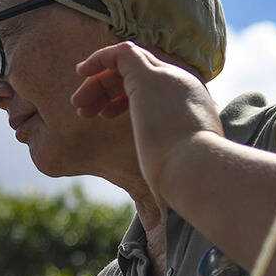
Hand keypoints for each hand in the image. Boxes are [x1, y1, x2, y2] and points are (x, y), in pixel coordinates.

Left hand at [72, 41, 223, 199]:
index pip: (157, 85)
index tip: (105, 115)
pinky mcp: (148, 77)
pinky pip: (121, 52)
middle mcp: (183, 85)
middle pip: (140, 70)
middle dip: (108, 87)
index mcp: (193, 105)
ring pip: (127, 62)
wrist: (196, 171)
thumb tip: (160, 223)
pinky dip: (99, 58)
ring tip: (80, 106)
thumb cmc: (188, 183)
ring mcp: (167, 79)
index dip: (125, 96)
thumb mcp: (177, 177)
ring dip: (98, 80)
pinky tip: (81, 71)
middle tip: (85, 110)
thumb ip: (167, 184)